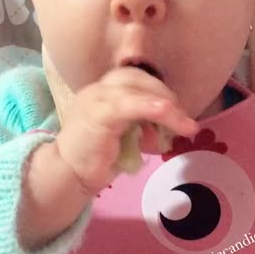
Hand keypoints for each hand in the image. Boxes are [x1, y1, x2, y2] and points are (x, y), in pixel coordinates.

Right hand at [55, 67, 197, 193]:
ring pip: (137, 89)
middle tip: (184, 119)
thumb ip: (142, 125)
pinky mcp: (98, 114)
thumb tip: (167, 127)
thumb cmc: (95, 159)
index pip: (135, 78)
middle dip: (166, 96)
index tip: (176, 111)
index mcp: (102, 92)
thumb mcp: (125, 136)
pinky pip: (130, 104)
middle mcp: (97, 89)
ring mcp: (96, 99)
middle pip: (138, 78)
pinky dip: (153, 108)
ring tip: (185, 125)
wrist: (68, 175)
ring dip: (167, 106)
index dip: (158, 90)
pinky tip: (170, 117)